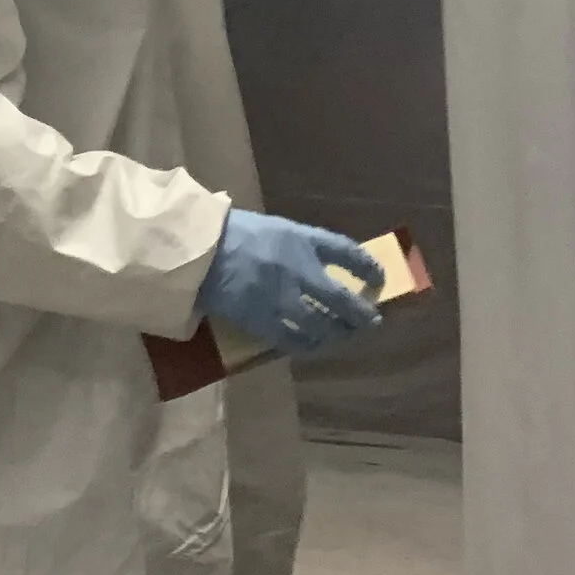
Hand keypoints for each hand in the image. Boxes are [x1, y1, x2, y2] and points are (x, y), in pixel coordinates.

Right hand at [196, 211, 382, 356]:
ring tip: (343, 336)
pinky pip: (294, 341)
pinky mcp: (263, 322)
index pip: (349, 253)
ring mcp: (283, 299)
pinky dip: (308, 345)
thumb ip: (299, 245)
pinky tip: (312, 345)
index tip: (378, 279)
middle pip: (344, 301)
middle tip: (370, 321)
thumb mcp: (273, 228)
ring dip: (339, 335)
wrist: (196, 252)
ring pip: (324, 327)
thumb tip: (323, 265)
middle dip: (362, 315)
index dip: (369, 268)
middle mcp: (300, 271)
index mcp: (302, 241)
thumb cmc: (231, 233)